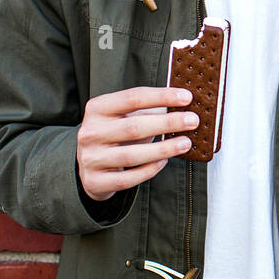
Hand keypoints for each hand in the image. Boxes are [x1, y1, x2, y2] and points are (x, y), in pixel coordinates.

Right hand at [77, 87, 198, 201]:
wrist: (86, 164)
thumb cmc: (113, 135)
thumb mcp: (122, 116)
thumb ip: (147, 110)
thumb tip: (184, 106)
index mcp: (97, 109)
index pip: (133, 98)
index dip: (162, 97)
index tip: (186, 97)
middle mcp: (91, 132)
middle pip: (134, 127)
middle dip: (167, 123)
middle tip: (192, 121)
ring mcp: (91, 158)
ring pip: (132, 155)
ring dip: (164, 149)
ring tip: (185, 143)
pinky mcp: (96, 181)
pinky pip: (128, 178)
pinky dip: (149, 170)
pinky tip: (164, 161)